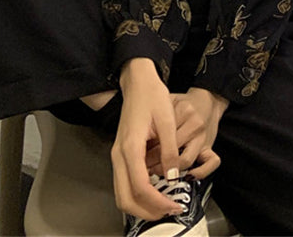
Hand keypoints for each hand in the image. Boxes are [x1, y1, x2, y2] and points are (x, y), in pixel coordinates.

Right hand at [112, 58, 183, 220]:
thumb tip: (174, 176)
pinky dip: (138, 194)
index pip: (140, 187)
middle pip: (125, 198)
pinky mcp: (121, 154)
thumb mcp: (167, 120)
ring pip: (122, 193)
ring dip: (141, 205)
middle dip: (147, 211)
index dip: (158, 202)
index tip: (175, 206)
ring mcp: (117, 155)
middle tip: (169, 211)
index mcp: (130, 147)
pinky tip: (157, 190)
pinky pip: (125, 183)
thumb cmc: (152, 96)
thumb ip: (170, 150)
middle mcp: (119, 155)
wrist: (138, 81)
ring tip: (164, 205)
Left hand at [146, 87, 227, 178]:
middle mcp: (195, 124)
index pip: (162, 136)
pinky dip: (200, 172)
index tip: (139, 157)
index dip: (147, 150)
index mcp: (183, 111)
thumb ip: (156, 118)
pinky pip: (211, 163)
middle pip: (172, 150)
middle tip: (144, 167)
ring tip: (158, 171)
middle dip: (154, 163)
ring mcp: (203, 137)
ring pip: (185, 161)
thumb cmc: (184, 103)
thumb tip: (138, 140)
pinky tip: (187, 175)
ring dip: (170, 171)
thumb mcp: (168, 103)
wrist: (207, 100)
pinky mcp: (211, 147)